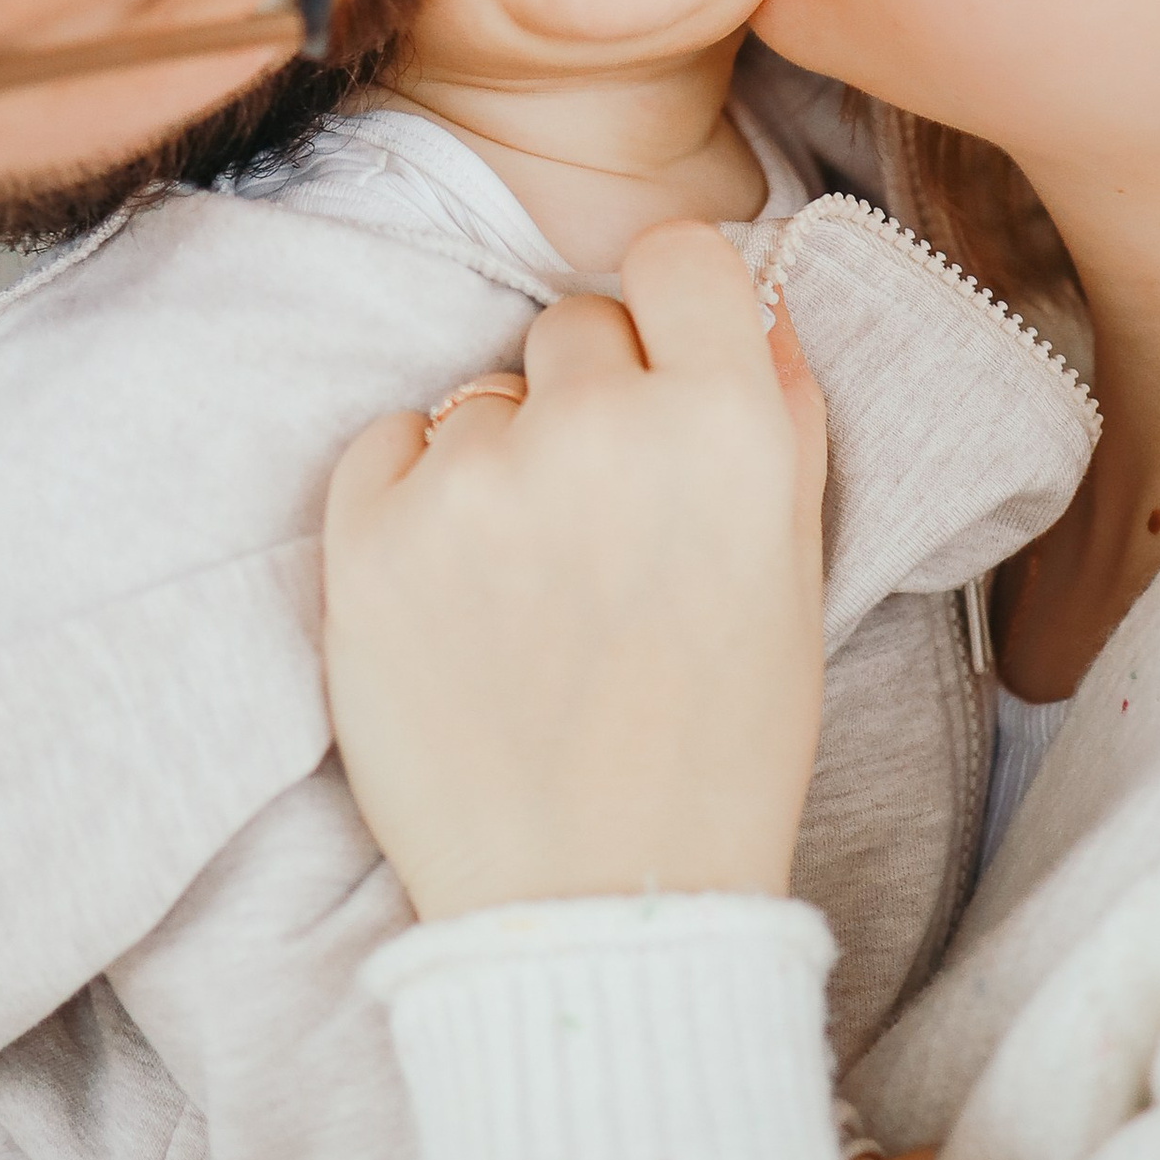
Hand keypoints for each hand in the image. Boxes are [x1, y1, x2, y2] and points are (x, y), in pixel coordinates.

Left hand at [324, 221, 828, 919]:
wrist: (593, 905)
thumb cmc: (716, 752)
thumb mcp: (793, 577)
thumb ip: (778, 420)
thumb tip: (746, 310)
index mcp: (727, 427)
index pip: (680, 254)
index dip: (672, 308)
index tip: (664, 360)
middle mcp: (599, 427)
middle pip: (574, 326)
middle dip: (588, 399)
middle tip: (602, 520)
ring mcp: (472, 480)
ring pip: (478, 397)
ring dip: (500, 462)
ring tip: (528, 588)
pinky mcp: (366, 538)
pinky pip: (386, 446)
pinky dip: (414, 497)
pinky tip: (458, 591)